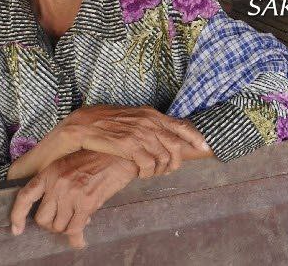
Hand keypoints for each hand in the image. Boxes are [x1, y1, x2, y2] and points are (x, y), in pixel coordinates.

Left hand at [10, 150, 137, 247]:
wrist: (118, 155)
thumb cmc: (97, 158)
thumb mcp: (70, 165)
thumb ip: (58, 184)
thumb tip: (57, 209)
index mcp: (50, 172)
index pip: (25, 196)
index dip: (18, 216)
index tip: (17, 229)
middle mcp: (57, 184)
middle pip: (42, 219)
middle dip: (52, 224)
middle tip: (64, 220)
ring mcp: (70, 194)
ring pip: (59, 226)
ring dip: (67, 228)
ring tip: (77, 221)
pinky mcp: (85, 203)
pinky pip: (74, 230)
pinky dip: (77, 239)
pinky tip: (80, 241)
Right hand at [58, 105, 209, 177]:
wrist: (83, 124)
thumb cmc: (106, 122)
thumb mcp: (132, 118)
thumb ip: (148, 124)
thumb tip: (163, 134)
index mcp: (151, 114)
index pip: (180, 125)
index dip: (195, 137)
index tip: (205, 147)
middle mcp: (148, 122)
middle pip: (175, 146)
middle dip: (175, 162)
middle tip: (167, 170)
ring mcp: (139, 133)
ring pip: (162, 158)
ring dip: (159, 170)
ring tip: (149, 173)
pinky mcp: (129, 145)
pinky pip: (148, 165)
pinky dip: (147, 173)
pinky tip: (139, 173)